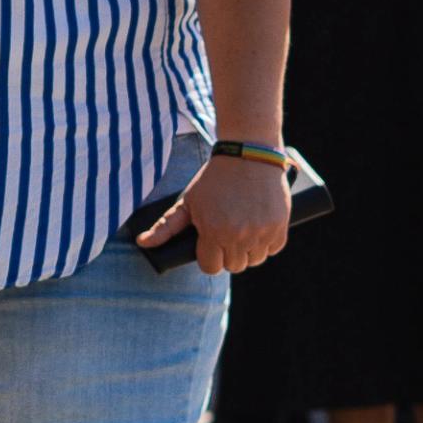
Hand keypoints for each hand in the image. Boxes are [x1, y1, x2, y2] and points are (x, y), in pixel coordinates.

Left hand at [136, 152, 291, 276]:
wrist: (248, 155)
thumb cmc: (214, 179)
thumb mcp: (187, 201)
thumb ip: (165, 226)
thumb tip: (142, 243)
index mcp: (214, 231)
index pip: (211, 268)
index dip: (208, 258)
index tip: (209, 244)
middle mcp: (239, 235)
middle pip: (234, 266)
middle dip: (227, 254)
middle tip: (225, 234)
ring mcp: (262, 232)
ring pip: (255, 260)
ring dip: (248, 251)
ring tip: (242, 230)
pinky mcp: (280, 226)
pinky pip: (273, 249)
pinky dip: (267, 242)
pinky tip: (258, 227)